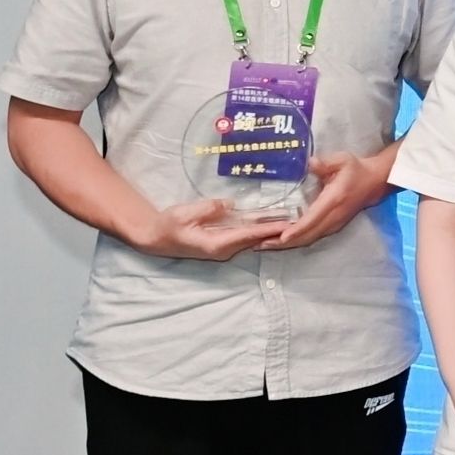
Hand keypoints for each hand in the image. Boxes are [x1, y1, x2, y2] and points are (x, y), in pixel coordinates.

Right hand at [135, 196, 282, 262]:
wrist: (155, 238)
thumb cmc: (169, 225)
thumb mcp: (186, 213)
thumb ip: (209, 209)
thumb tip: (230, 205)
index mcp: (216, 244)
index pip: (249, 235)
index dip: (269, 230)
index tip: (287, 225)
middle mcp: (224, 250)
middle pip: (255, 239)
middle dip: (276, 231)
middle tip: (299, 221)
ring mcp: (224, 248)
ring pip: (252, 239)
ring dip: (270, 231)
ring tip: (290, 220)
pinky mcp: (222, 243)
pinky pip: (245, 236)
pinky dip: (258, 230)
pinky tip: (270, 223)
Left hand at [257, 146, 393, 249]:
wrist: (374, 182)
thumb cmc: (356, 169)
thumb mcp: (343, 160)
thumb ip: (325, 162)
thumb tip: (310, 163)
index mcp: (334, 201)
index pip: (313, 219)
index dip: (296, 229)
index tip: (281, 236)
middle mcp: (334, 217)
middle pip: (307, 235)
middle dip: (284, 242)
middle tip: (260, 244)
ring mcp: (334, 224)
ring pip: (309, 238)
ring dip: (288, 244)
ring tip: (265, 244)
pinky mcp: (333, 226)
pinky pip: (312, 236)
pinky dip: (296, 240)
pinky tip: (282, 240)